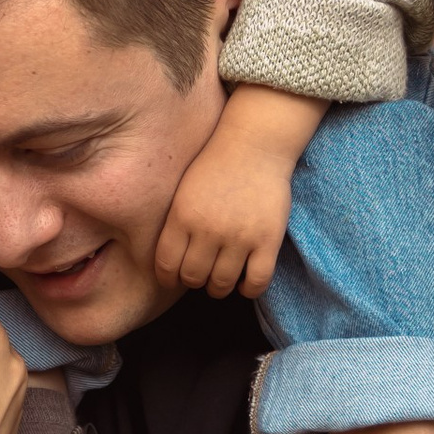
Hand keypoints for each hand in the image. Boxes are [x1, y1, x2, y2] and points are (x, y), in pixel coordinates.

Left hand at [155, 87, 313, 297]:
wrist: (254, 144)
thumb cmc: (215, 166)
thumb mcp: (183, 191)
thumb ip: (175, 224)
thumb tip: (169, 262)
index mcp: (182, 216)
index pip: (166, 265)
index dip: (168, 278)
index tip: (173, 279)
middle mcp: (208, 230)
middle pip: (193, 278)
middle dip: (194, 281)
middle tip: (200, 275)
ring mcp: (239, 237)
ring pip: (222, 284)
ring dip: (218, 288)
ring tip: (220, 279)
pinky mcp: (267, 240)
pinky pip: (256, 282)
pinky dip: (248, 289)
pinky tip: (244, 282)